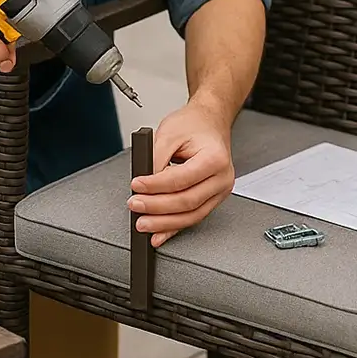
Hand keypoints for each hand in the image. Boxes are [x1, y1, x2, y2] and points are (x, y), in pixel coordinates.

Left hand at [128, 99, 234, 246]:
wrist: (209, 123)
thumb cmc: (193, 125)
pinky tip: (159, 234)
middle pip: (187, 201)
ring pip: (191, 215)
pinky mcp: (212, 199)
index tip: (136, 185)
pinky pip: (193, 217)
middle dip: (157, 208)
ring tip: (143, 223)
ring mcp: (219, 191)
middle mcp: (221, 178)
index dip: (156, 185)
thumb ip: (155, 158)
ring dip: (164, 223)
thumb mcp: (169, 133)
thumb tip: (143, 185)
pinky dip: (174, 228)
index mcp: (215, 158)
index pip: (182, 179)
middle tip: (135, 205)